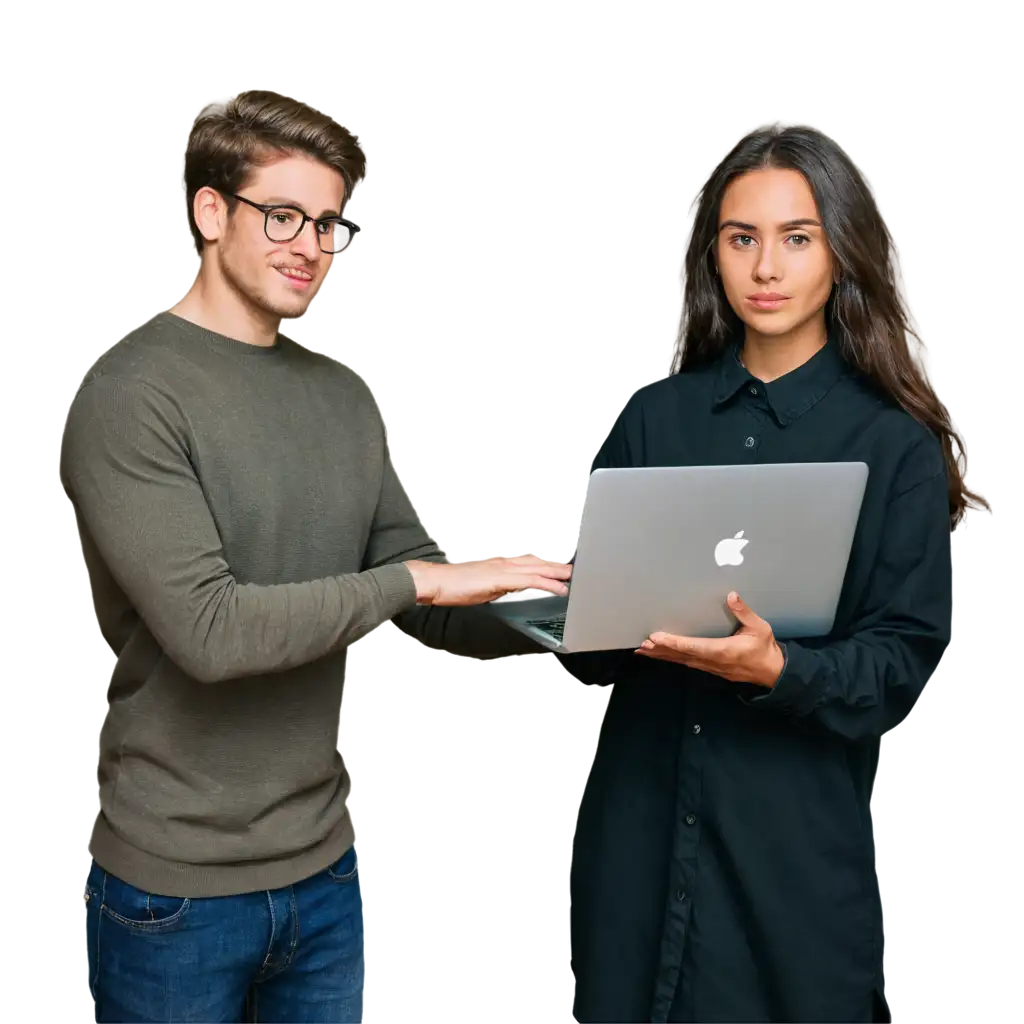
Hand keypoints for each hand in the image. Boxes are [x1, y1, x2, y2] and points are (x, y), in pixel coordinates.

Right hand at [405, 554, 571, 606]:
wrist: (437, 581)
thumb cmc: (454, 585)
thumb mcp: (481, 587)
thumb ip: (497, 587)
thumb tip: (509, 590)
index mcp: (498, 565)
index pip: (527, 563)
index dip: (544, 565)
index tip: (558, 568)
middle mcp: (504, 563)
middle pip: (536, 563)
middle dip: (555, 567)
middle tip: (573, 570)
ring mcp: (504, 570)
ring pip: (537, 569)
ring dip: (556, 573)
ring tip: (572, 577)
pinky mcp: (502, 579)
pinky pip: (530, 581)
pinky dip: (547, 584)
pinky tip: (559, 588)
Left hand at [635, 591, 784, 687]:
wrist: (772, 672)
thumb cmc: (765, 649)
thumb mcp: (759, 628)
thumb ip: (744, 612)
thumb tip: (731, 595)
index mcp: (723, 651)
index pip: (693, 646)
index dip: (674, 642)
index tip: (656, 638)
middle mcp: (712, 661)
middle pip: (681, 655)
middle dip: (661, 650)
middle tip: (642, 645)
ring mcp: (710, 667)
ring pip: (682, 661)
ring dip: (663, 655)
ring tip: (644, 651)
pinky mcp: (710, 668)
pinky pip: (687, 663)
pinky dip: (672, 659)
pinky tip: (661, 656)